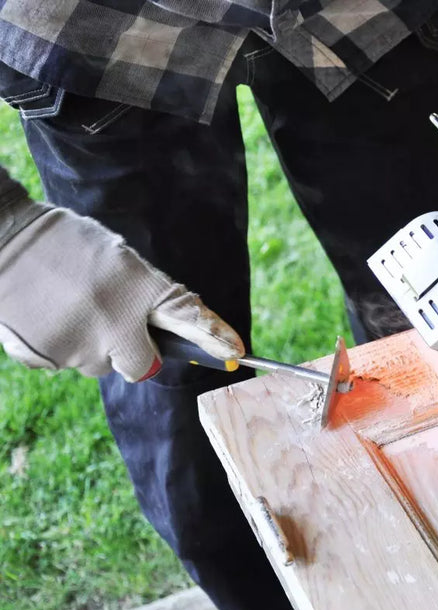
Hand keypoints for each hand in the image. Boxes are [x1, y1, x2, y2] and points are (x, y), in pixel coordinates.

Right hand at [0, 198, 243, 381]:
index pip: (189, 319)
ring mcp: (81, 345)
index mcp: (140, 290)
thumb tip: (165, 333)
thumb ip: (145, 296)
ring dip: (91, 347)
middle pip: (142, 367)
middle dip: (131, 351)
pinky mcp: (45, 357)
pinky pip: (62, 366)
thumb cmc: (67, 244)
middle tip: (110, 321)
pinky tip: (46, 315)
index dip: (215, 338)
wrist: (3, 239)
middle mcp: (117, 323)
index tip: (238, 353)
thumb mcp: (120, 260)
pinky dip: (58, 347)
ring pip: (98, 366)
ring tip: (69, 307)